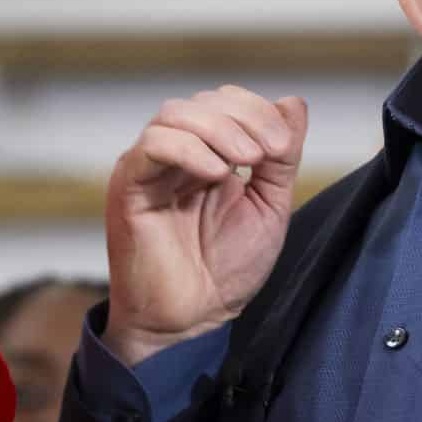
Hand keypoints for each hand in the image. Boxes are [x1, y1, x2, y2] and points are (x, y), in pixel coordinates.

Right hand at [103, 86, 307, 364]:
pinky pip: (151, 146)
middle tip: (268, 154)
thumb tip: (293, 102)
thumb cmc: (225, 271)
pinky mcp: (128, 186)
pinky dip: (187, 149)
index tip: (283, 147)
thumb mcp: (269, 205)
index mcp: (207, 154)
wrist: (191, 320)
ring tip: (244, 164)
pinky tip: (215, 174)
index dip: (257, 112)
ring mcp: (149, 168)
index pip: (226, 103)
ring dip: (218, 130)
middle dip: (243, 119)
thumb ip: (281, 157)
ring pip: (174, 115)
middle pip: (202, 102)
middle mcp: (175, 155)